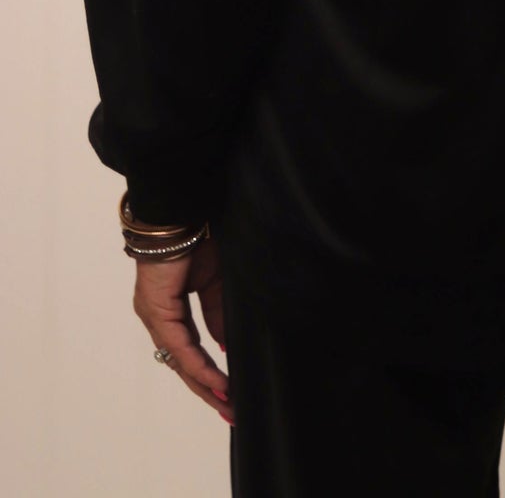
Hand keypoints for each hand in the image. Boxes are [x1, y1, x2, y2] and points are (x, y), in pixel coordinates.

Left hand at [131, 233, 234, 426]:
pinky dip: (198, 365)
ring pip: (179, 361)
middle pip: (182, 364)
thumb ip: (217, 313)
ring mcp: (155, 315)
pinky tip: (215, 380)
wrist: (181, 213)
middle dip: (207, 389)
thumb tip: (223, 345)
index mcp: (171, 308)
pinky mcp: (157, 310)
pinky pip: (179, 346)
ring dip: (204, 384)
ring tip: (226, 403)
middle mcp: (159, 317)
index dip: (209, 372)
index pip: (190, 350)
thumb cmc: (197, 238)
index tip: (230, 391)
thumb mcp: (216, 281)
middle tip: (229, 410)